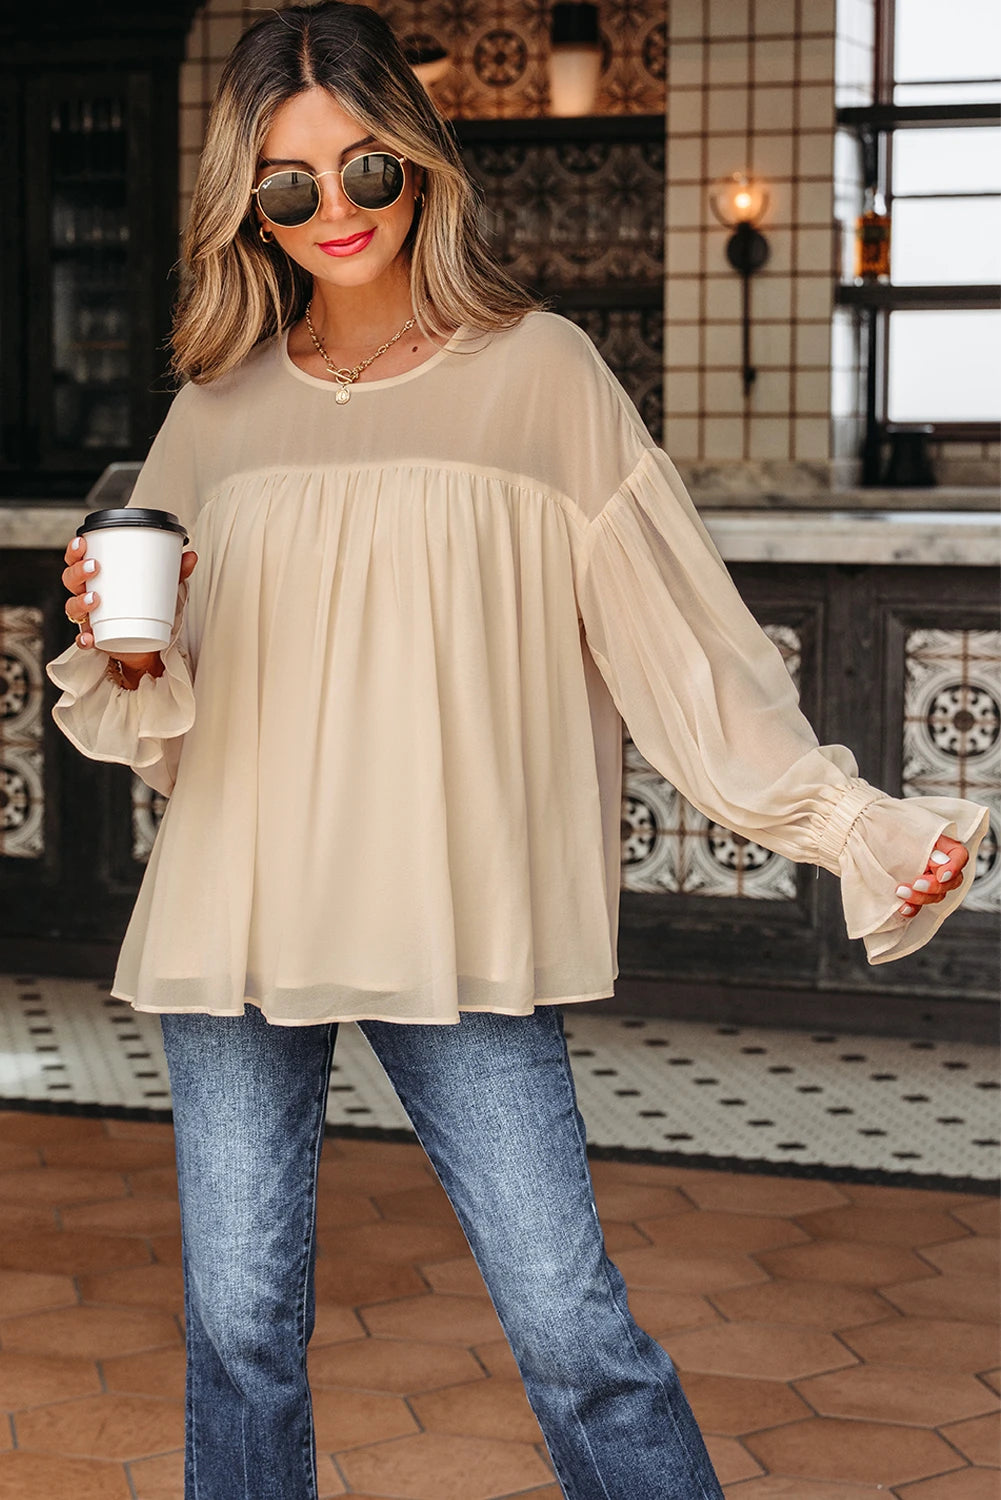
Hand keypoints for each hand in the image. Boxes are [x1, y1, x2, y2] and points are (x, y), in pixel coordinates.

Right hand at [61, 534, 197, 671]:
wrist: (148, 645)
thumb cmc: (148, 608)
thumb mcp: (161, 588)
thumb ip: (175, 572)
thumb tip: (191, 556)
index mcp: (98, 578)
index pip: (77, 559)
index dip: (75, 550)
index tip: (84, 542)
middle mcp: (87, 595)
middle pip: (70, 579)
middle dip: (77, 571)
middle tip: (94, 567)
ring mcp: (88, 618)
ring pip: (72, 607)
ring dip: (80, 601)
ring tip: (96, 599)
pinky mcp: (94, 640)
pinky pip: (82, 640)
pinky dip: (83, 639)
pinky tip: (90, 637)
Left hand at [895, 834, 969, 917]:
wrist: (868, 837)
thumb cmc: (887, 828)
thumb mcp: (908, 831)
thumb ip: (925, 846)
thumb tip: (939, 862)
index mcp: (941, 846)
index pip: (960, 855)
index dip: (954, 868)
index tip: (941, 876)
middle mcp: (938, 864)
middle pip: (951, 881)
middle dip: (934, 886)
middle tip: (916, 883)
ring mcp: (928, 881)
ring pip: (937, 896)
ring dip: (921, 898)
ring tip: (900, 892)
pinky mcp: (914, 894)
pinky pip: (919, 907)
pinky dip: (912, 909)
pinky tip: (903, 907)